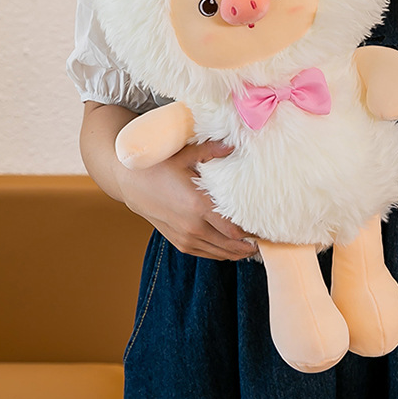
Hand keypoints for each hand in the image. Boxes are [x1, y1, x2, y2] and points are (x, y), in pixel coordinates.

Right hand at [115, 139, 257, 260]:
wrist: (130, 183)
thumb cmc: (158, 166)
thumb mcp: (185, 154)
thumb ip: (212, 151)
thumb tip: (234, 144)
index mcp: (198, 205)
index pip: (234, 228)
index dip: (252, 231)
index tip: (266, 226)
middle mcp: (193, 226)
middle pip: (231, 245)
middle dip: (250, 245)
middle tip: (267, 239)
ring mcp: (185, 237)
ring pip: (220, 253)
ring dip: (238, 252)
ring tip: (254, 246)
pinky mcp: (179, 243)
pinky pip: (207, 254)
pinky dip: (222, 253)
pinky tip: (233, 248)